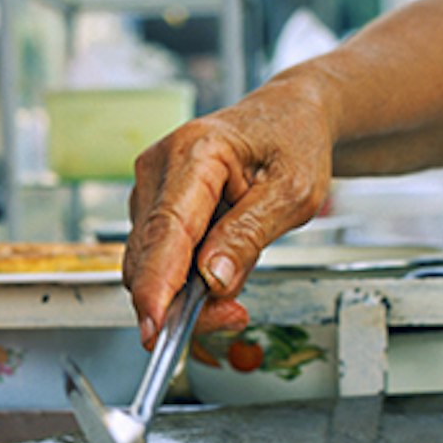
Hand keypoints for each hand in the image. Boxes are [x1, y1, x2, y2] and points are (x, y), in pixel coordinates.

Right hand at [122, 72, 335, 347]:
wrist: (287, 117)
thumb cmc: (292, 141)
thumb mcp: (293, 191)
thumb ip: (250, 235)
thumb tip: (214, 279)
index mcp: (194, 153)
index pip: (166, 230)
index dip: (157, 284)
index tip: (156, 326)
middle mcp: (160, 169)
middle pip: (149, 256)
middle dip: (182, 301)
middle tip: (234, 315)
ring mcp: (151, 190)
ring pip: (149, 264)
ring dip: (187, 293)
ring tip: (238, 285)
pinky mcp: (153, 208)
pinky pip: (158, 258)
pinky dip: (185, 279)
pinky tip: (221, 272)